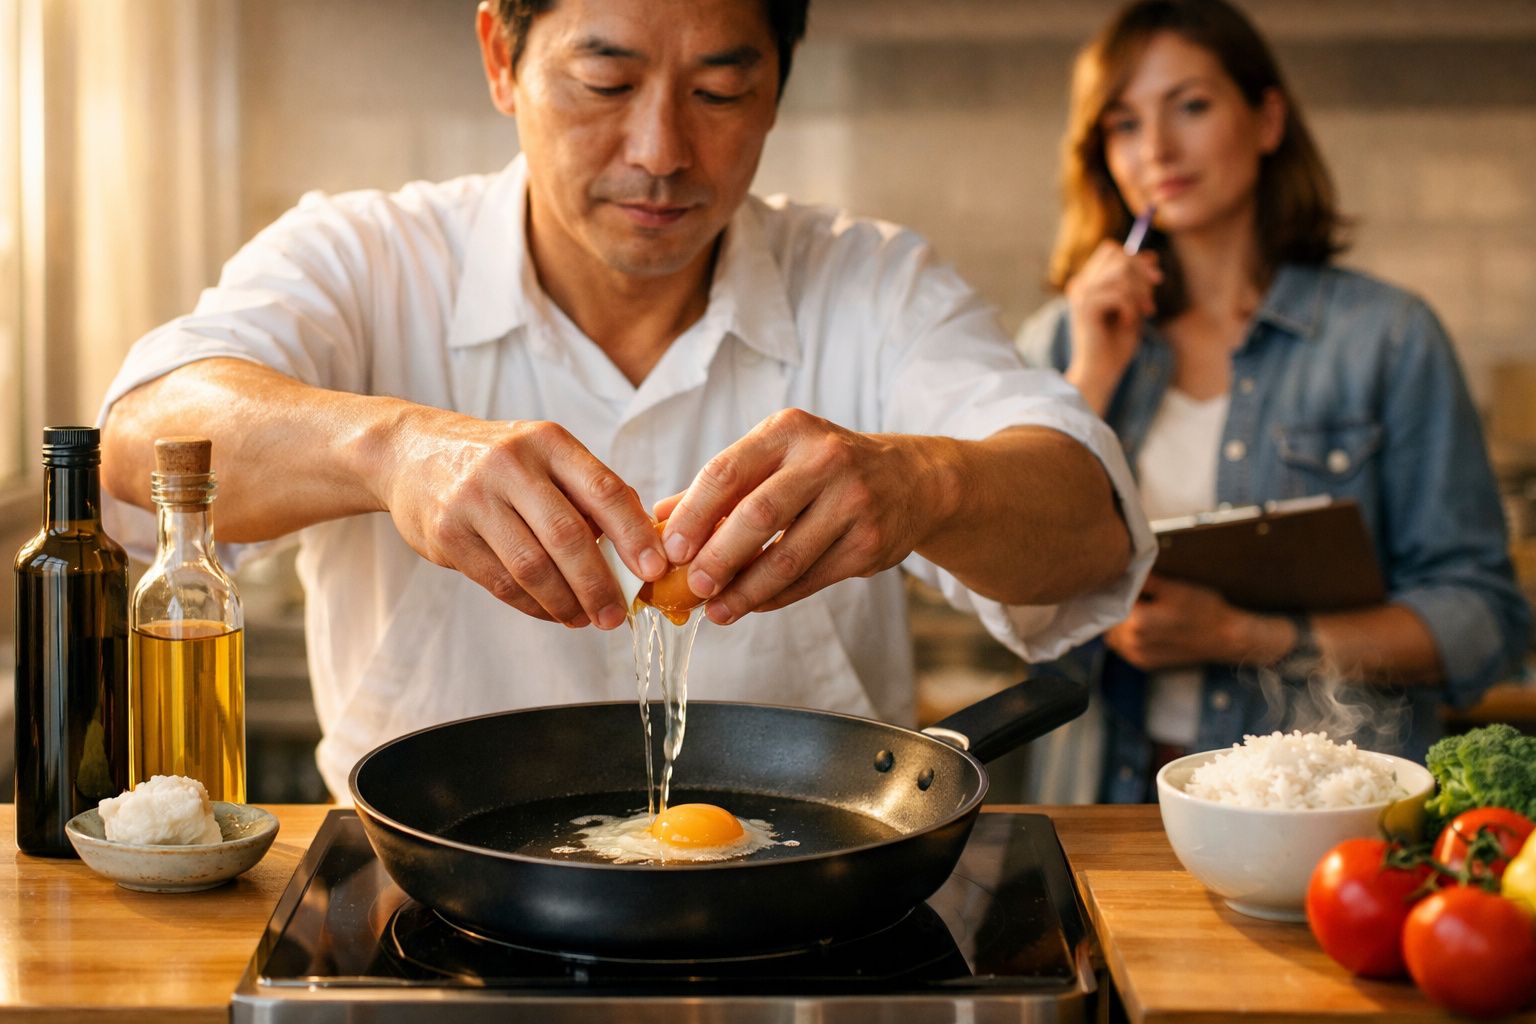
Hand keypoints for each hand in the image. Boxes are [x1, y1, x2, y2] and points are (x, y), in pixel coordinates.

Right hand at [377, 410, 665, 628]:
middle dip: (599, 584)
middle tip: (617, 615)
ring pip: (532, 567)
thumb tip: (644, 542)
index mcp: (548, 443)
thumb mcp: (545, 456)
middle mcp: (511, 465)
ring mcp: (474, 499)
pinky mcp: (447, 533)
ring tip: (586, 620)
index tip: (655, 569)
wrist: (411, 453)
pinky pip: (501, 582)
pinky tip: (553, 613)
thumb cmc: (498, 462)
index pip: (603, 490)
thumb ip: (590, 492)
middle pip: (567, 536)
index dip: (634, 534)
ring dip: (566, 603)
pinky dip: (533, 606)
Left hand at [653, 408, 938, 624]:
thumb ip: (720, 486)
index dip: (693, 515)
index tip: (668, 549)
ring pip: (788, 557)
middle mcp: (824, 460)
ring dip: (745, 590)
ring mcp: (853, 502)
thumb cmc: (824, 468)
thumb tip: (658, 519)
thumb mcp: (776, 457)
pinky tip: (751, 605)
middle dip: (718, 557)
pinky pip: (812, 578)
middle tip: (690, 587)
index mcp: (789, 430)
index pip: (727, 471)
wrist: (911, 480)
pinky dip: (776, 597)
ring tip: (715, 610)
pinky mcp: (869, 543)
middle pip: (758, 515)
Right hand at [1063, 239, 1161, 412]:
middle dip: (1142, 274)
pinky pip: (1120, 294)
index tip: (1156, 279)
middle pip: (1117, 255)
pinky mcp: (1085, 308)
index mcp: (1088, 283)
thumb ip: (1138, 283)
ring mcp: (1081, 295)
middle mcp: (1080, 285)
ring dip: (1140, 294)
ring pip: (1121, 273)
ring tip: (1144, 315)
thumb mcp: (1134, 307)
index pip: (1111, 250)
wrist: (1101, 374)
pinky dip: (1132, 308)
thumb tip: (1151, 255)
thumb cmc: (1116, 346)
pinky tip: (1128, 324)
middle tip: (1152, 301)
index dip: (1136, 259)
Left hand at [1103, 574, 1247, 670]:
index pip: (1109, 602)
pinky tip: (1142, 626)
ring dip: (1118, 624)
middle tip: (1129, 595)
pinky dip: (1126, 636)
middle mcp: (1132, 642)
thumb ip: (1142, 581)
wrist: (1225, 637)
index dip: (1112, 591)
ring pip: (1112, 635)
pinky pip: (1123, 647)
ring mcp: (1137, 655)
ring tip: (1137, 611)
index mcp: (1136, 621)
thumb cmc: (1203, 609)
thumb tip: (1122, 570)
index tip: (1117, 582)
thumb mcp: (1173, 588)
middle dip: (1114, 607)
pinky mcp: (1144, 663)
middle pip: (1108, 620)